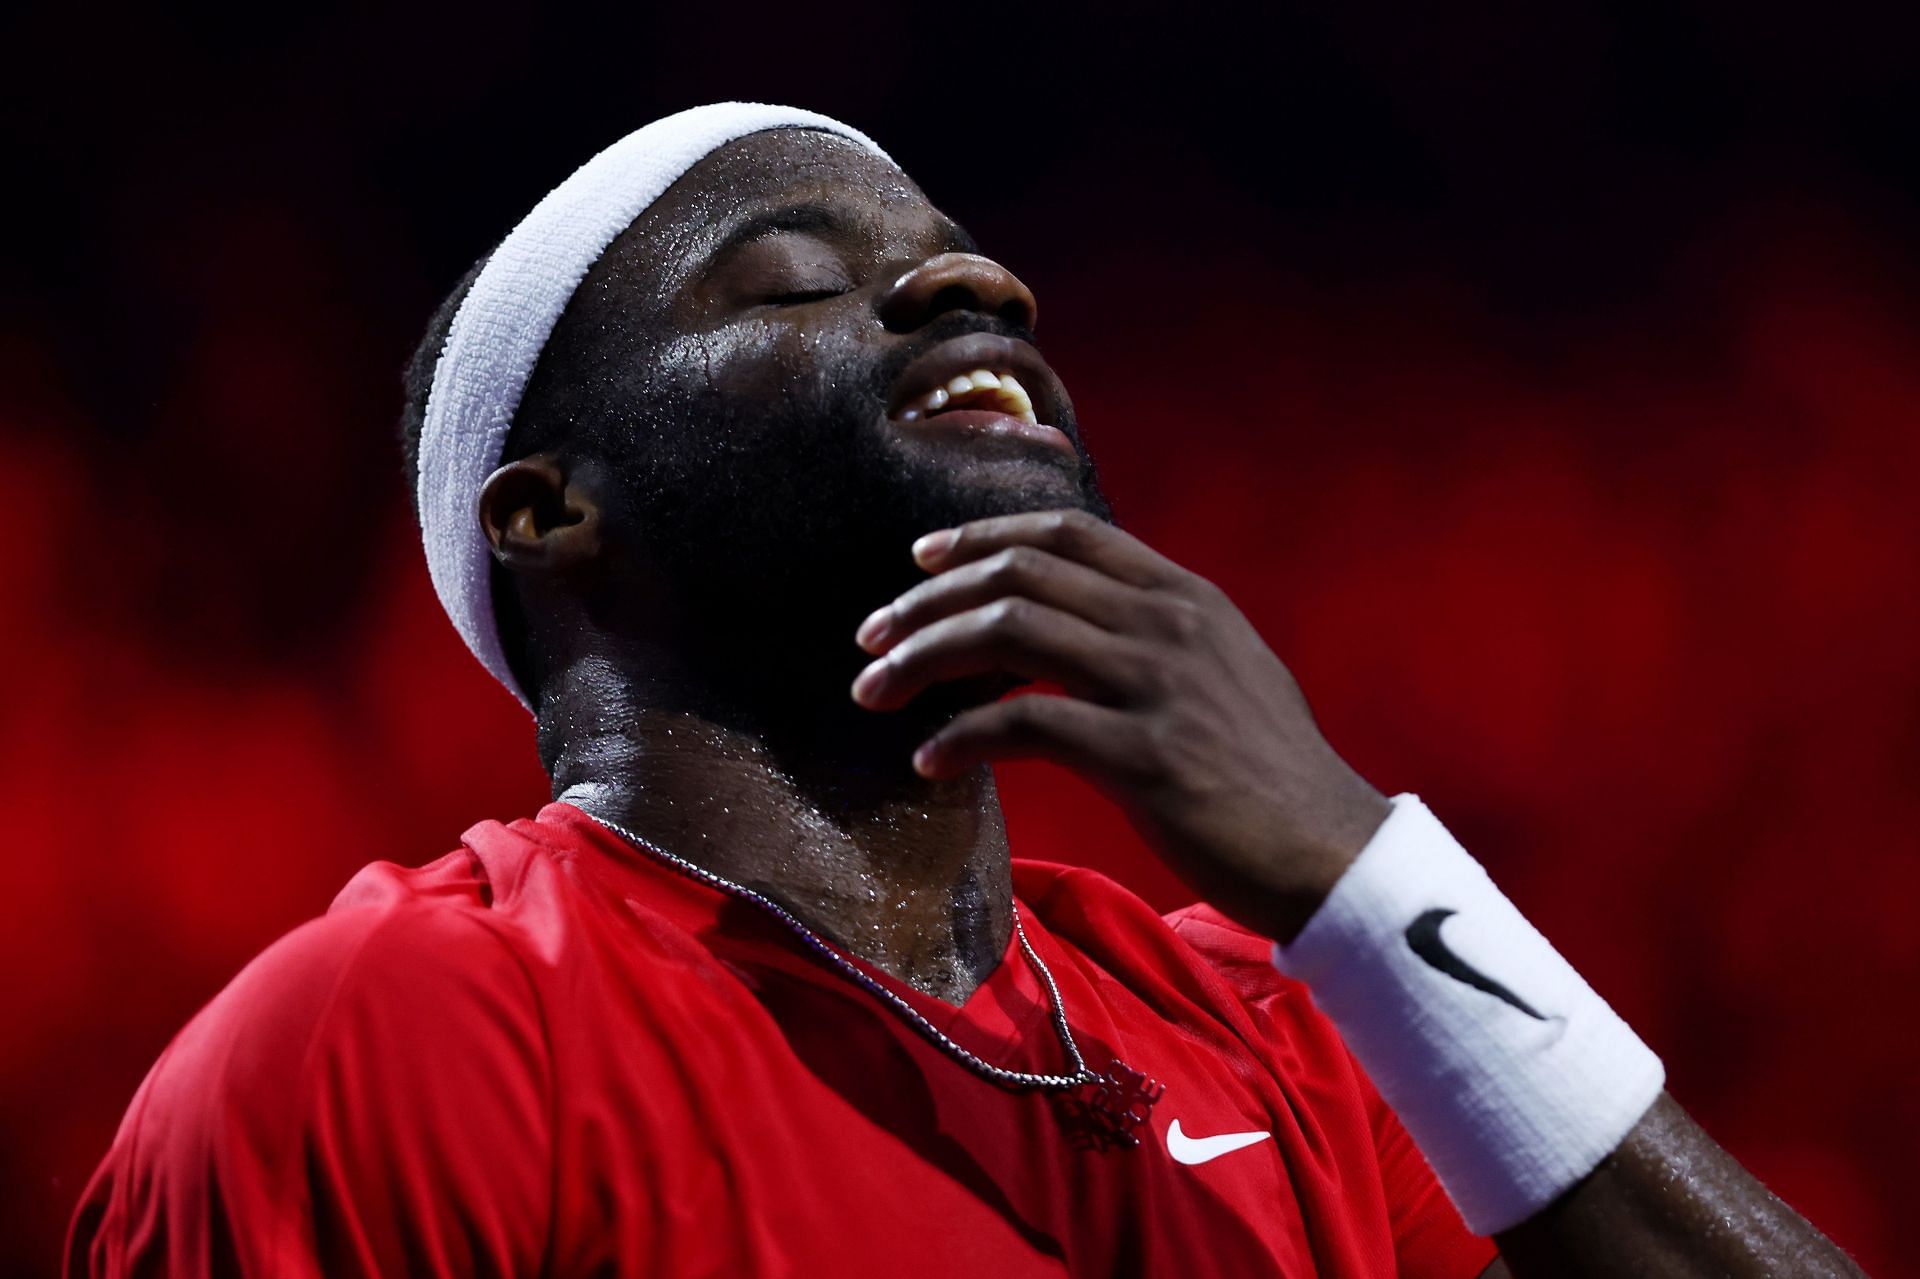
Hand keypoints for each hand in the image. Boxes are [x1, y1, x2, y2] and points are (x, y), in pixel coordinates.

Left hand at [850, 509, 1391, 941]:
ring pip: (1006, 633)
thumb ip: (1158, 638)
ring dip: (922, 658)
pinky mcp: (1141, 756)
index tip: (922, 559)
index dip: (982, 536)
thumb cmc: (1274, 776)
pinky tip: (928, 760)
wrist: (1333, 854)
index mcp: (1186, 598)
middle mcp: (1168, 624)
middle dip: (927, 600)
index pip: (1065, 534)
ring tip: (874, 691)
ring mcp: (1155, 685)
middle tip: (871, 636)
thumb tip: (1077, 628)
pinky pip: (1020, 723)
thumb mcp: (1228, 674)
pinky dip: (959, 736)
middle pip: (1017, 576)